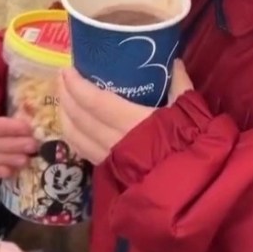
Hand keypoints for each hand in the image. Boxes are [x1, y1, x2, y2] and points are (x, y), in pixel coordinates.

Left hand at [59, 60, 193, 165]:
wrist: (191, 188)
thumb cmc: (191, 145)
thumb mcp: (189, 112)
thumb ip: (180, 85)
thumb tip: (175, 62)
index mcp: (132, 121)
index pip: (95, 101)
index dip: (77, 86)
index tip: (67, 69)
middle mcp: (114, 139)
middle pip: (80, 117)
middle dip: (66, 95)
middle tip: (61, 77)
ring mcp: (109, 158)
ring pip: (76, 136)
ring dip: (65, 115)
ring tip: (63, 98)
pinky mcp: (109, 171)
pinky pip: (83, 150)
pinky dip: (72, 135)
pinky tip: (72, 126)